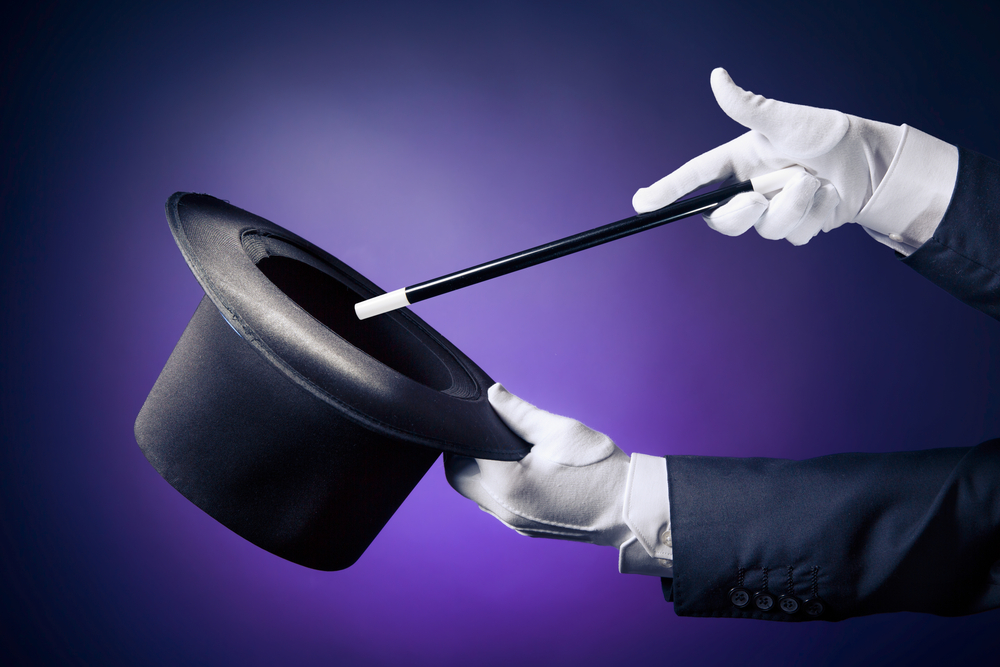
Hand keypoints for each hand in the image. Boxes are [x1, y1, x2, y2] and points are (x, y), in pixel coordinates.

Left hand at [445, 384, 632, 547]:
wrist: (628, 508)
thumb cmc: (598, 468)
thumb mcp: (559, 430)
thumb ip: (519, 412)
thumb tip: (493, 394)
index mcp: (507, 483)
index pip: (463, 452)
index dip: (468, 431)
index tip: (479, 416)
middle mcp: (504, 509)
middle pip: (460, 478)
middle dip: (467, 453)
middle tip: (490, 430)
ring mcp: (513, 523)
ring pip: (476, 494)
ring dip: (481, 471)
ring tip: (507, 449)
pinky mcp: (525, 528)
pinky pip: (496, 505)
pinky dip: (497, 486)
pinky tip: (519, 469)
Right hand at [632, 68, 901, 244]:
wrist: (867, 163)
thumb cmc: (823, 134)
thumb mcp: (784, 120)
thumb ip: (748, 107)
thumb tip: (718, 77)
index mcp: (738, 162)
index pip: (694, 179)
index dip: (667, 190)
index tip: (642, 202)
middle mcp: (750, 188)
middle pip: (723, 218)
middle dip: (741, 212)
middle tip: (759, 199)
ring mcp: (772, 211)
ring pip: (766, 228)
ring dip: (794, 205)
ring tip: (814, 181)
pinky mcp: (795, 226)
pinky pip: (795, 234)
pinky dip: (815, 214)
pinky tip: (828, 197)